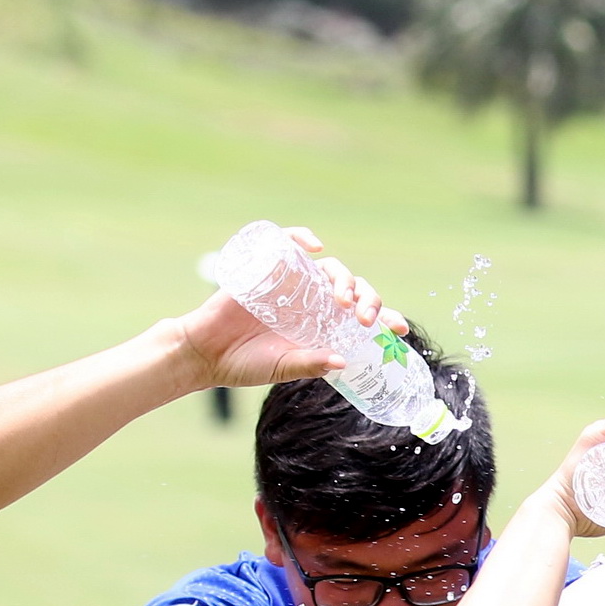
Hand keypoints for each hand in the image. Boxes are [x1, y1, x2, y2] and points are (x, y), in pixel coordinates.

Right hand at [170, 227, 390, 390]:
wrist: (204, 353)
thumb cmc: (245, 363)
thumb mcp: (284, 368)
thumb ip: (311, 364)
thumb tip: (342, 362)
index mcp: (323, 327)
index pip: (361, 317)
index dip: (384, 319)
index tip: (400, 330)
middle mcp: (313, 303)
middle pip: (353, 290)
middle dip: (368, 300)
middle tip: (365, 320)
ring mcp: (292, 284)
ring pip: (330, 268)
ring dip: (344, 279)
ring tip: (342, 300)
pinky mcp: (267, 269)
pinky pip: (290, 243)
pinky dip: (303, 237)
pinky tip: (314, 248)